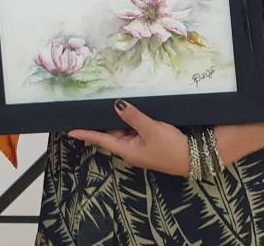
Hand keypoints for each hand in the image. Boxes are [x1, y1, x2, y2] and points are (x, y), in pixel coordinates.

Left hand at [68, 100, 189, 176]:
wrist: (193, 158)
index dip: (86, 134)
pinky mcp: (148, 143)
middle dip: (102, 121)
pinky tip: (128, 111)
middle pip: (111, 133)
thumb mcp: (151, 129)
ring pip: (123, 131)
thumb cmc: (171, 148)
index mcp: (126, 150)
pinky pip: (134, 130)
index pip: (101, 139)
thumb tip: (116, 105)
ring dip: (118, 119)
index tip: (70, 131)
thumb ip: (133, 117)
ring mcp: (139, 147)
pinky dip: (129, 121)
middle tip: (89, 107)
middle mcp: (130, 150)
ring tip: (107, 104)